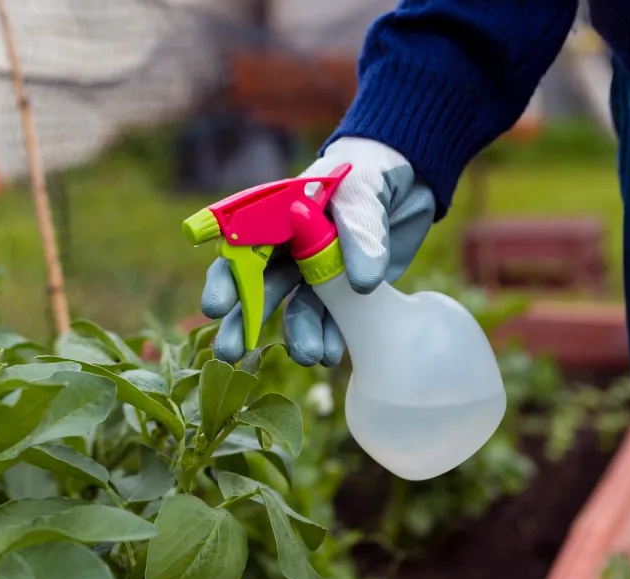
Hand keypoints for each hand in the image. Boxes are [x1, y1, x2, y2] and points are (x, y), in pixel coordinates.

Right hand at [201, 137, 435, 365]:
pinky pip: (333, 319)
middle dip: (244, 321)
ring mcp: (317, 272)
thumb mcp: (365, 189)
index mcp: (278, 216)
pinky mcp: (346, 291)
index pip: (241, 248)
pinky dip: (331, 337)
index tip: (216, 307)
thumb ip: (360, 230)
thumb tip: (360, 284)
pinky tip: (332, 353)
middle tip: (229, 352)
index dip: (227, 279)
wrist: (413, 178)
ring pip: (297, 309)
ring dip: (298, 335)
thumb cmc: (374, 170)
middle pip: (259, 287)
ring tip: (308, 356)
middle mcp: (290, 248)